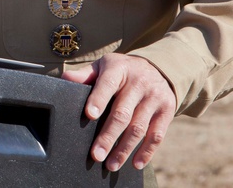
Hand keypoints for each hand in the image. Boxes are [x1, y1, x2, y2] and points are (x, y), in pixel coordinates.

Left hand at [61, 54, 175, 171]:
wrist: (157, 68)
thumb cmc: (121, 71)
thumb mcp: (104, 66)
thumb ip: (86, 75)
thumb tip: (65, 78)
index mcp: (119, 69)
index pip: (107, 85)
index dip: (98, 100)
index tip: (89, 116)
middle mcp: (139, 83)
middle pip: (122, 113)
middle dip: (108, 136)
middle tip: (96, 154)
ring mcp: (154, 98)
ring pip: (139, 128)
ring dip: (124, 149)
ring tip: (111, 164)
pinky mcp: (167, 111)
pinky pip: (157, 135)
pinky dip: (146, 152)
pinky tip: (136, 164)